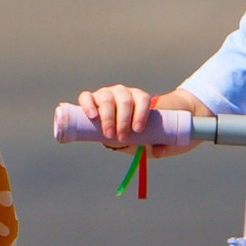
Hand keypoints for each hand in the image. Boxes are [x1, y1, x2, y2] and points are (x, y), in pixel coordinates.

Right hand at [75, 82, 190, 152]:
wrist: (117, 122)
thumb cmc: (134, 129)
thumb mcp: (148, 135)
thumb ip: (158, 144)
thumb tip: (158, 153)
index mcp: (138, 97)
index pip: (142, 99)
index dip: (141, 113)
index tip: (138, 130)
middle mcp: (122, 92)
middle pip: (124, 100)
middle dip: (124, 120)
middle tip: (122, 138)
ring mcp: (106, 94)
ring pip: (107, 99)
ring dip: (108, 117)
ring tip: (109, 135)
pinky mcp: (91, 98)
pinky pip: (87, 97)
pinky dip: (88, 105)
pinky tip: (92, 116)